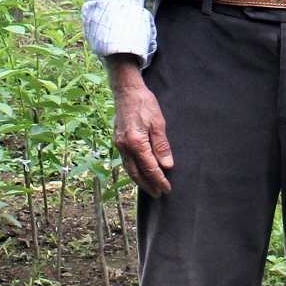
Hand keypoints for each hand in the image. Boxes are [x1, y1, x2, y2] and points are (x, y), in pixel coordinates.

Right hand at [108, 56, 173, 194]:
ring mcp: (119, 144)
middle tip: (159, 194)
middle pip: (136, 173)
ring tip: (150, 188)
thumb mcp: (158, 123)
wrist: (126, 91)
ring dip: (140, 181)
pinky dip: (133, 171)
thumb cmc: (144, 103)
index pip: (149, 168)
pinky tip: (140, 173)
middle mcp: (124, 146)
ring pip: (129, 169)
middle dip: (148, 185)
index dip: (159, 180)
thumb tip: (166, 165)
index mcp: (136, 142)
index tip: (167, 188)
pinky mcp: (118, 141)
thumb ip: (162, 145)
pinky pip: (126, 161)